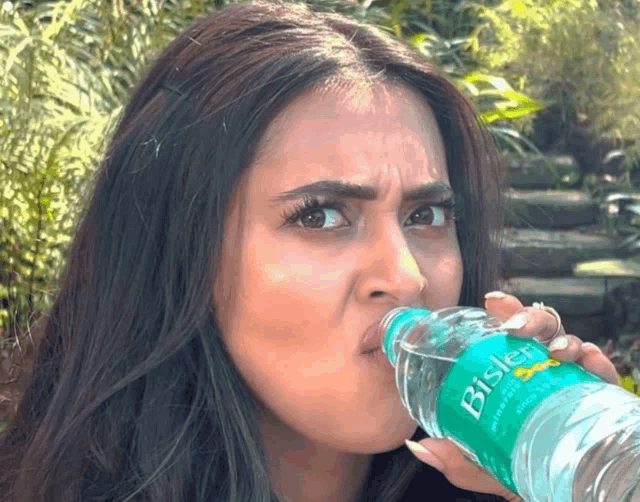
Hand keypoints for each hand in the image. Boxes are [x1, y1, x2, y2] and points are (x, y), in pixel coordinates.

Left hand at [405, 291, 618, 501]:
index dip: (505, 312)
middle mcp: (544, 370)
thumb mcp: (487, 464)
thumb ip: (459, 459)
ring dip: (564, 339)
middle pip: (539, 330)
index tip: (493, 301)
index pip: (510, 333)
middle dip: (530, 318)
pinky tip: (589, 362)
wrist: (560, 490)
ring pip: (570, 344)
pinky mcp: (598, 397)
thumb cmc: (521, 469)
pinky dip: (599, 364)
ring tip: (555, 351)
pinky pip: (602, 374)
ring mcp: (571, 381)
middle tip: (514, 329)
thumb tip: (420, 447)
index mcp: (516, 373)